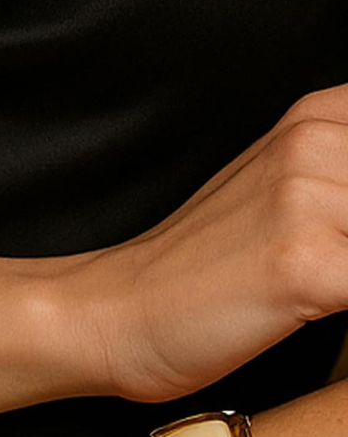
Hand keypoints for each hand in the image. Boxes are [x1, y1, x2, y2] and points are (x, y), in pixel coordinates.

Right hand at [61, 82, 347, 402]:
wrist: (111, 317)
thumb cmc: (186, 276)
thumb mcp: (273, 198)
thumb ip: (335, 185)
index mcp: (317, 119)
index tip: (339, 247)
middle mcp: (315, 143)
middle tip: (329, 273)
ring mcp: (307, 201)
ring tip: (320, 292)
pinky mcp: (302, 265)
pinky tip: (321, 311)